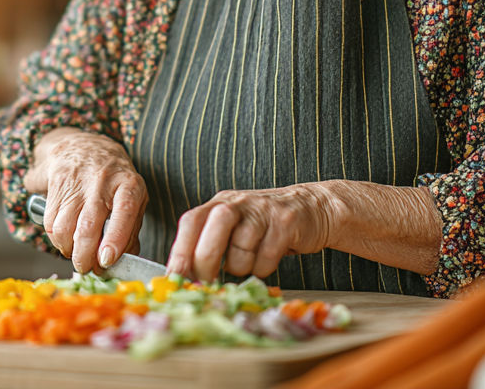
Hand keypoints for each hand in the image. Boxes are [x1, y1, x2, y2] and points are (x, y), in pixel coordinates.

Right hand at [24, 128, 146, 274]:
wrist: (84, 145)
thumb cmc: (114, 178)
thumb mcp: (133, 196)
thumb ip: (131, 228)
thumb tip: (126, 259)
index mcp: (128, 184)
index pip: (124, 212)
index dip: (114, 239)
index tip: (106, 261)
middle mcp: (103, 181)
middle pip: (87, 226)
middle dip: (84, 256)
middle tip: (86, 268)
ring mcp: (77, 182)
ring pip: (64, 228)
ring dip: (68, 249)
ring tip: (75, 252)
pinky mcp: (56, 183)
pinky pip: (51, 222)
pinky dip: (56, 238)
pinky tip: (65, 238)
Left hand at [167, 185, 335, 281]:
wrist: (311, 208)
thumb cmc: (264, 226)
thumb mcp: (232, 227)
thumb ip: (208, 244)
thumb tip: (183, 278)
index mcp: (218, 203)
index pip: (190, 222)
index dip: (180, 251)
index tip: (174, 278)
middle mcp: (236, 203)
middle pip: (212, 235)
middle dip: (207, 264)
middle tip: (208, 281)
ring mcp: (261, 211)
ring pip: (240, 252)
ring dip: (242, 267)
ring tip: (251, 258)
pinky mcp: (285, 223)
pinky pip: (266, 258)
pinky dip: (264, 267)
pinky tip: (269, 258)